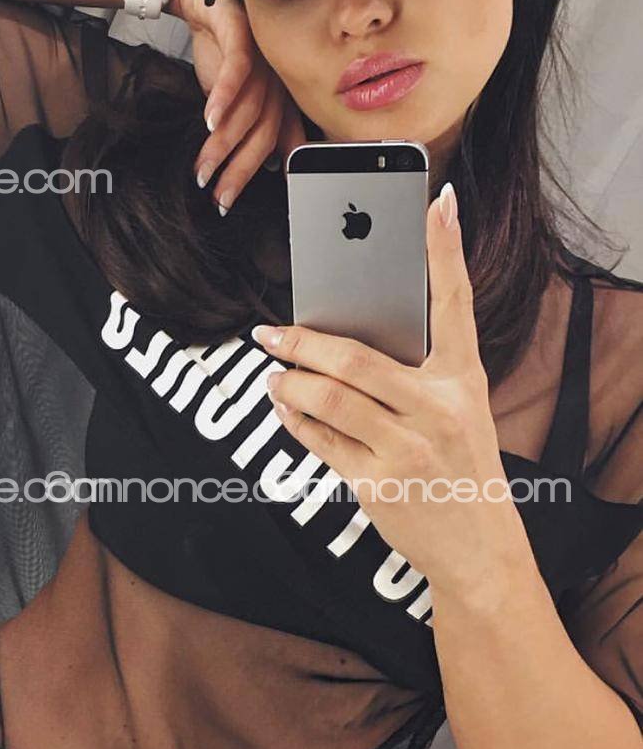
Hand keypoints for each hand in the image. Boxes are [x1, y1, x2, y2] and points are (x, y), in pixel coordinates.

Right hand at [168, 0, 304, 212]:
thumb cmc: (223, 43)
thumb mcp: (236, 92)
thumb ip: (247, 124)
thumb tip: (269, 164)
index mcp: (278, 96)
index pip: (278, 141)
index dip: (263, 173)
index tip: (243, 199)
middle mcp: (276, 81)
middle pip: (263, 134)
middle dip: (240, 171)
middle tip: (220, 199)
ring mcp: (264, 59)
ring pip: (247, 111)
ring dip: (223, 145)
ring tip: (204, 170)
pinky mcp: (243, 36)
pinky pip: (237, 72)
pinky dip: (223, 98)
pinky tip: (210, 121)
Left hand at [252, 184, 530, 595]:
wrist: (479, 548)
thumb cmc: (463, 466)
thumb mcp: (461, 411)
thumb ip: (419, 370)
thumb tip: (348, 333)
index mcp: (463, 381)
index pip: (455, 304)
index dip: (446, 250)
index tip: (437, 200)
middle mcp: (438, 410)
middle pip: (352, 359)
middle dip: (300, 342)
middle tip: (269, 334)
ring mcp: (406, 450)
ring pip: (325, 400)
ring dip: (287, 384)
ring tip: (274, 377)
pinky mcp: (377, 485)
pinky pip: (319, 440)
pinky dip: (294, 421)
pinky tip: (286, 410)